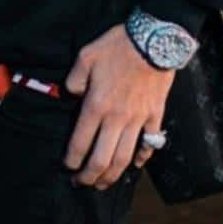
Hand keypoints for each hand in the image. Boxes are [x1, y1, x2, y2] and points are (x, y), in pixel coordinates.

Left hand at [63, 22, 175, 188]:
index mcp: (96, 105)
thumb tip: (72, 94)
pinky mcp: (155, 116)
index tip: (67, 166)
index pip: (80, 142)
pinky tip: (135, 165)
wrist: (154, 40)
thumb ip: (74, 79)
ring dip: (112, 176)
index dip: (72, 159)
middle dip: (89, 176)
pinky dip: (142, 158)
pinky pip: (150, 144)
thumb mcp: (86, 55)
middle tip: (82, 183)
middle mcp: (116, 118)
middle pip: (102, 159)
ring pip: (124, 158)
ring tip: (103, 183)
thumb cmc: (118, 46)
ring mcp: (138, 120)